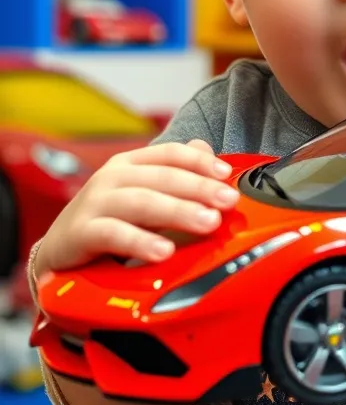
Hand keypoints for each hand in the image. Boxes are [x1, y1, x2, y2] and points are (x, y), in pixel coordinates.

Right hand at [35, 140, 238, 276]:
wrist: (58, 253)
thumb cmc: (108, 222)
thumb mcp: (145, 197)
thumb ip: (176, 176)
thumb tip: (207, 150)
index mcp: (129, 165)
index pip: (169, 153)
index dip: (199, 161)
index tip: (226, 174)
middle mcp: (111, 178)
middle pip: (162, 177)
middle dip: (199, 188)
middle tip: (228, 201)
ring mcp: (94, 203)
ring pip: (141, 202)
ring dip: (178, 211)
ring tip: (207, 222)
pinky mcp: (80, 233)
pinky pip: (113, 234)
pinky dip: (140, 241)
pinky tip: (164, 252)